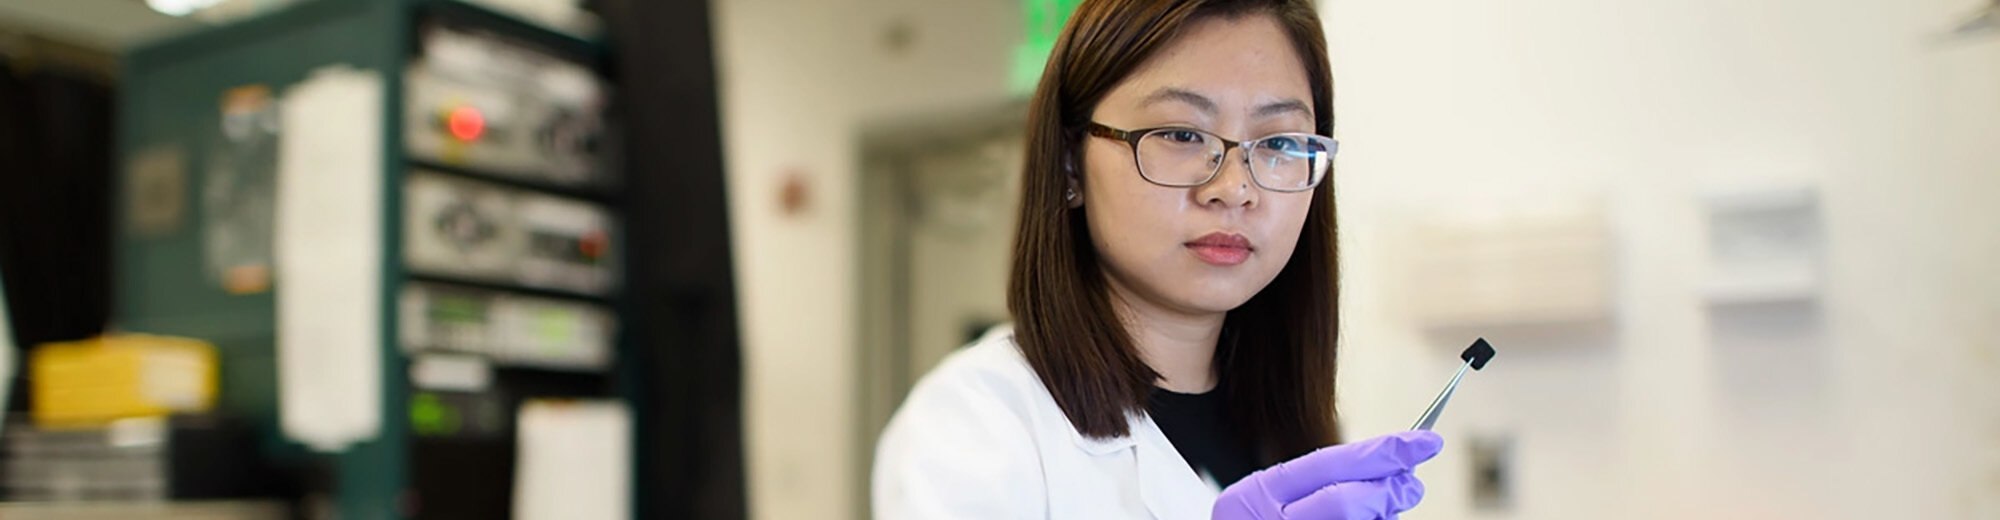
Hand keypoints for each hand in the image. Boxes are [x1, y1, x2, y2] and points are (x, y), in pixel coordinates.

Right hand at [1211, 431, 1442, 519]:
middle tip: (1414, 485)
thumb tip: (1394, 469)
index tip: (1424, 442)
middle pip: (1344, 501)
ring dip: (1384, 517)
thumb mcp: (1271, 502)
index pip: (1331, 464)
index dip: (1383, 451)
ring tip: (1392, 507)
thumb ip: (1318, 484)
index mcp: (1258, 494)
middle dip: (1388, 490)